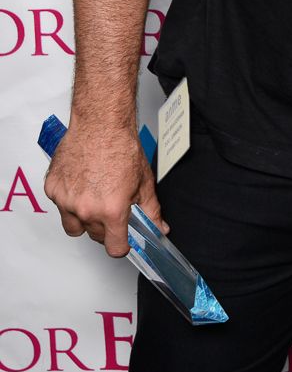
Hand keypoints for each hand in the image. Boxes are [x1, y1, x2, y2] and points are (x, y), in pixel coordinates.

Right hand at [44, 124, 165, 256]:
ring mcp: (66, 201)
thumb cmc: (121, 147)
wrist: (101, 123)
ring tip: (96, 197)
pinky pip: (60, 206)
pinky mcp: (52, 189)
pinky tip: (82, 182)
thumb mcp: (144, 181)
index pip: (114, 248)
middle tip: (113, 207)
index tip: (123, 240)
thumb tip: (159, 228)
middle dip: (106, 226)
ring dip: (85, 218)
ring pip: (74, 226)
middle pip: (96, 236)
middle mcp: (86, 210)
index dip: (122, 245)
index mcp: (111, 211)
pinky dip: (70, 199)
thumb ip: (151, 210)